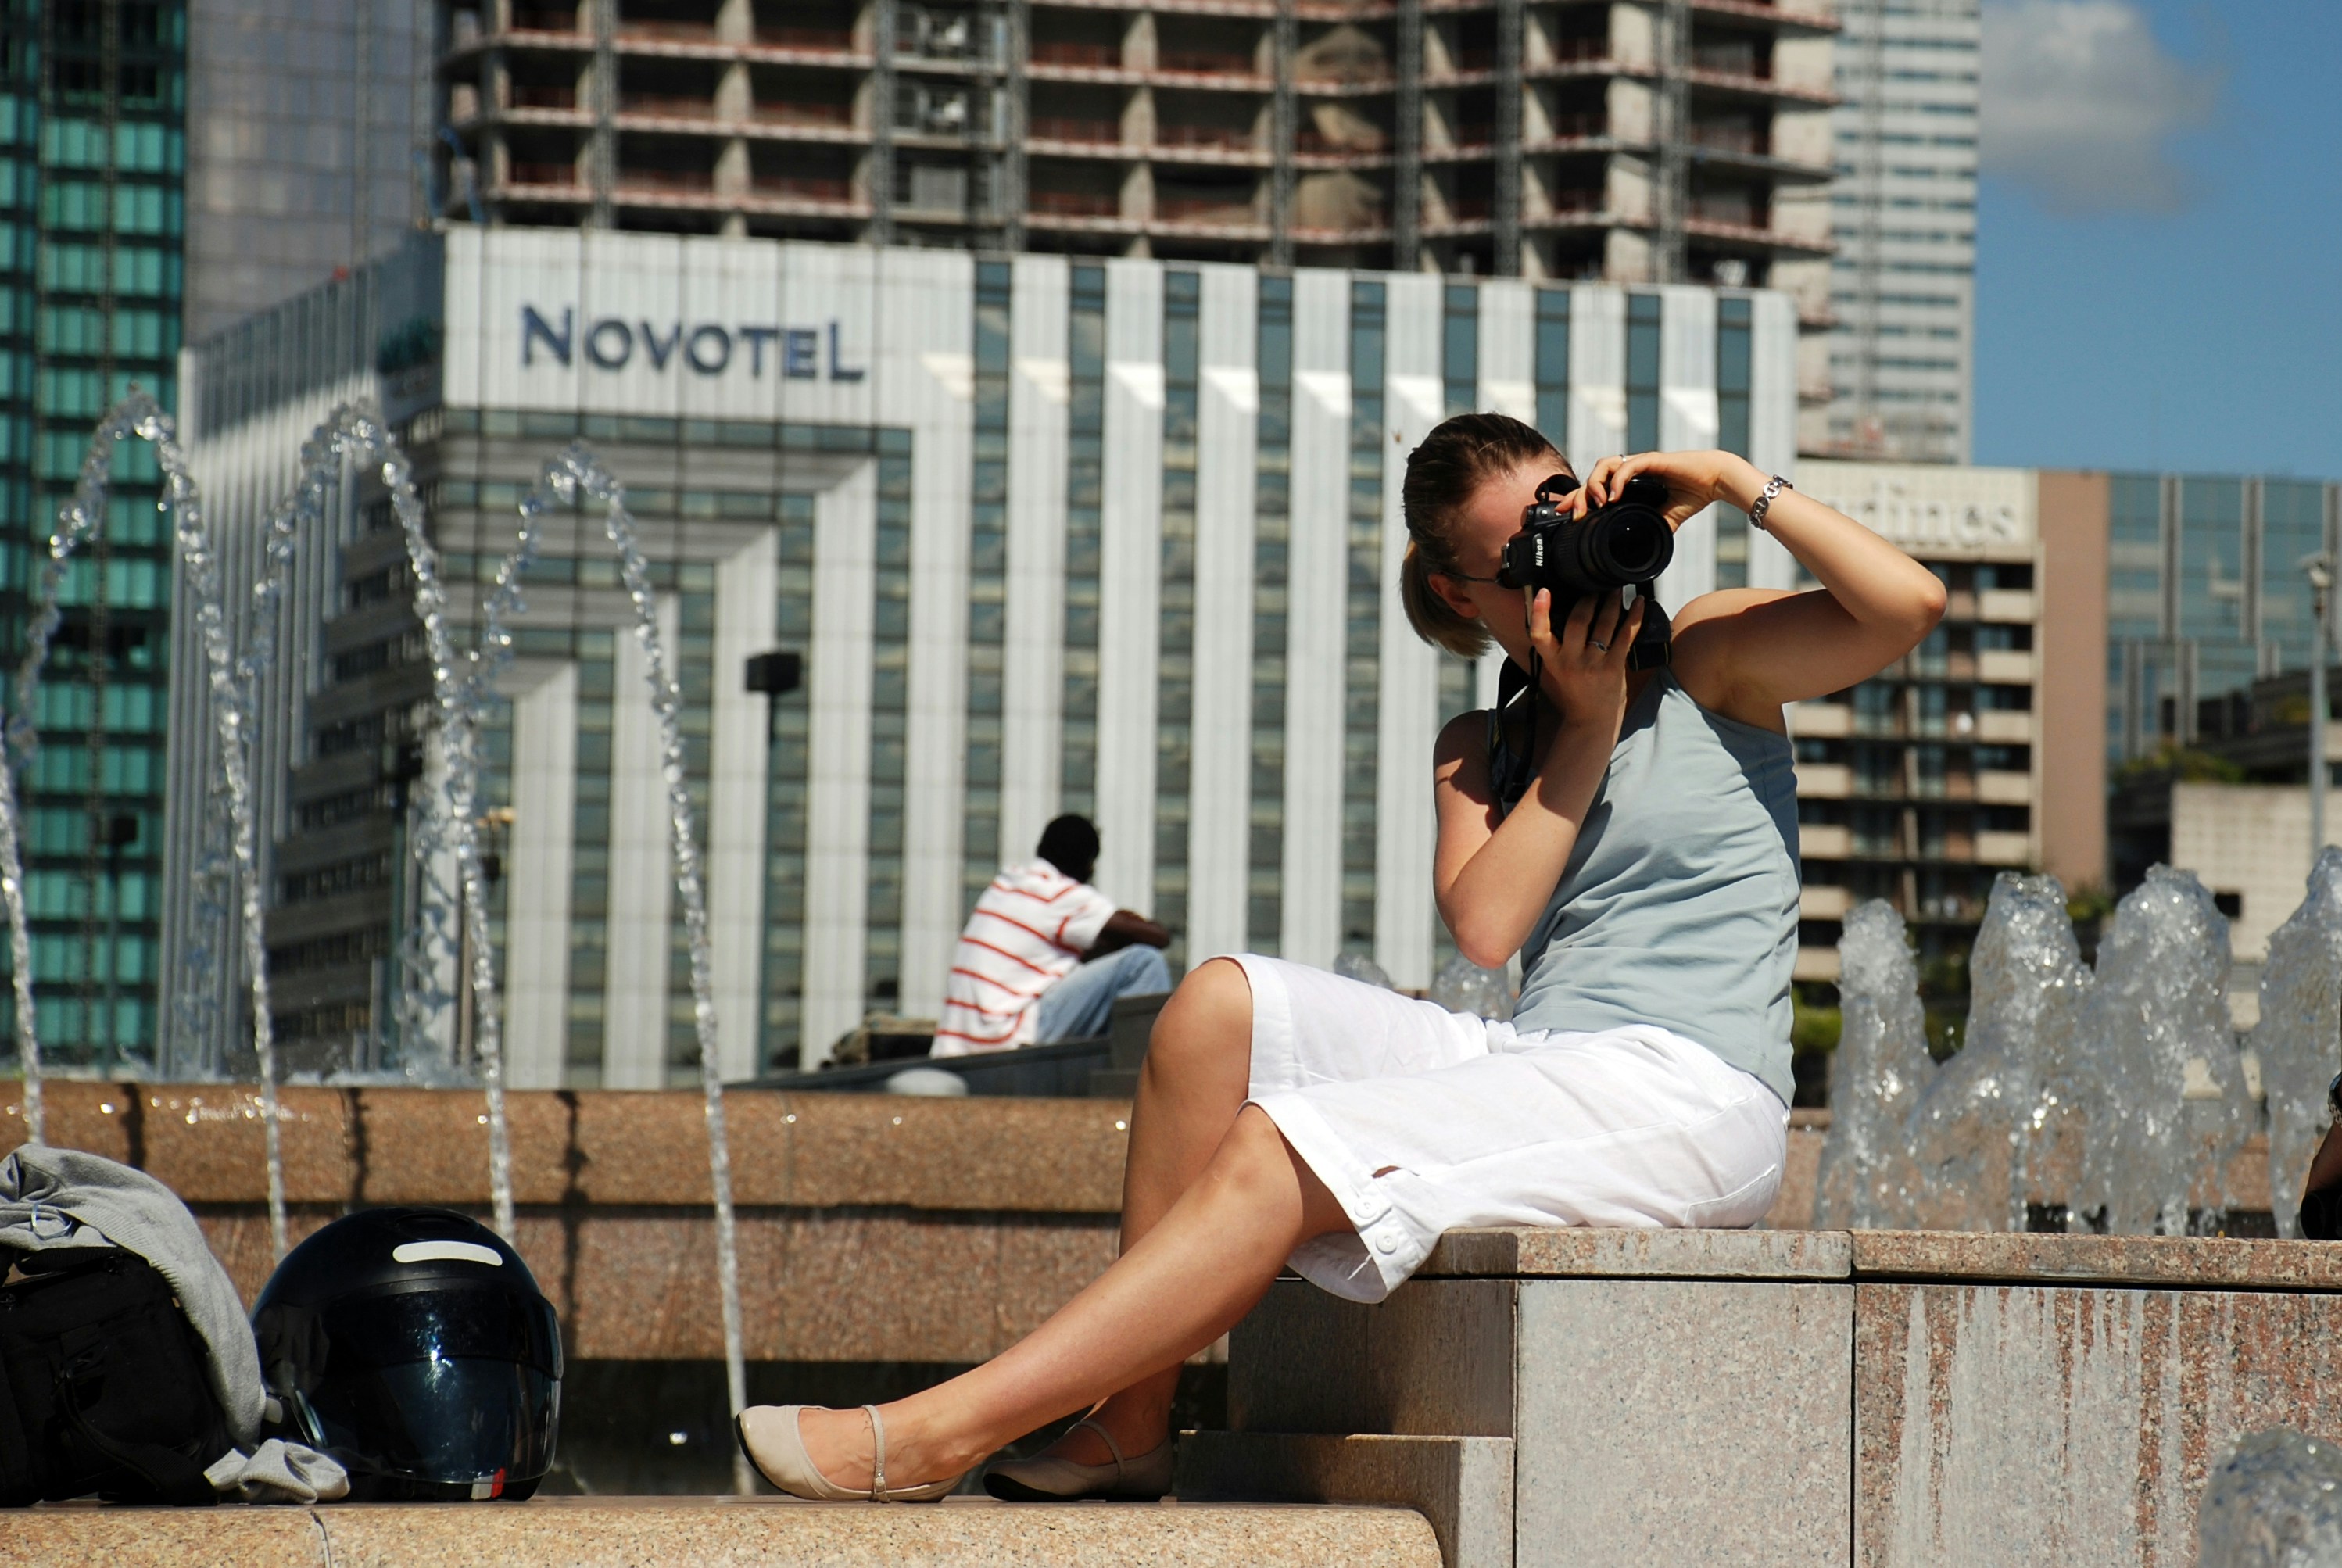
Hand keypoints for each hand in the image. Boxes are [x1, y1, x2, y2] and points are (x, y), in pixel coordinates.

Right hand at [1526, 587, 1643, 730]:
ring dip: (1612, 601)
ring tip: (1617, 588)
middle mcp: (1570, 662)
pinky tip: (1640, 603)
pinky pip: (1625, 635)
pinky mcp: (1614, 668)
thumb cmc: (1576, 692)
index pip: (1539, 634)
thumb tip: (1570, 611)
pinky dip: (1634, 617)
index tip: (1543, 591)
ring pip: (1603, 623)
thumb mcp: (1558, 669)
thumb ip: (1559, 645)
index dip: (1539, 611)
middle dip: (1589, 597)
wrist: (1592, 720)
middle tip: (1597, 584)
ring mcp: (1593, 665)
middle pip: (1577, 621)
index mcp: (1552, 661)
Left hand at [1574, 450, 1763, 529]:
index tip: (1564, 514)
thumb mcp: (1663, 521)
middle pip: (1593, 477)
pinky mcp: (1651, 460)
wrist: (1714, 482)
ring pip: (1604, 466)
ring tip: (1595, 505)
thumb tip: (1636, 553)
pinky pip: (1627, 466)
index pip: (1595, 488)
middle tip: (1571, 513)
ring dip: (1594, 485)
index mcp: (1628, 485)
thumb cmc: (1691, 496)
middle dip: (1578, 495)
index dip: (1577, 499)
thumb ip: (1647, 531)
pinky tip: (1613, 497)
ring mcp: (1639, 464)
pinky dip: (1616, 481)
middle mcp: (1629, 471)